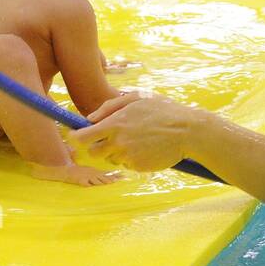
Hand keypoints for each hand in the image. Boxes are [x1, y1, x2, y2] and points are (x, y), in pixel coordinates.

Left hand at [68, 91, 203, 171]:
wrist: (188, 131)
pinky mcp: (138, 167)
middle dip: (98, 146)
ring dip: (118, 152)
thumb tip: (89, 119)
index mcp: (115, 123)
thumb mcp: (137, 98)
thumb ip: (109, 107)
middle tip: (112, 138)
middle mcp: (118, 142)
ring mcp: (128, 156)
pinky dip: (133, 158)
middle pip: (94, 152)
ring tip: (138, 140)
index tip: (76, 136)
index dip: (76, 137)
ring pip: (112, 158)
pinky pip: (128, 164)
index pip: (83, 137)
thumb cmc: (163, 110)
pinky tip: (147, 148)